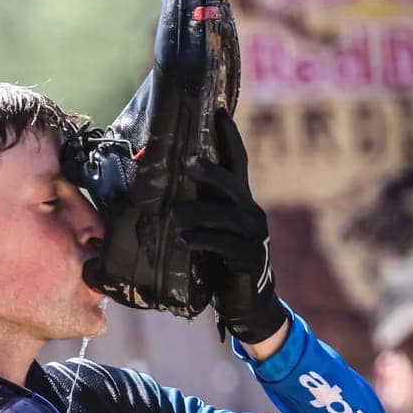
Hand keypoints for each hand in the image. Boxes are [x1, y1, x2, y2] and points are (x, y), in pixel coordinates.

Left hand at [172, 110, 286, 343]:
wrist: (246, 302)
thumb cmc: (219, 263)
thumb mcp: (208, 232)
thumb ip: (193, 210)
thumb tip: (159, 194)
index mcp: (241, 201)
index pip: (238, 162)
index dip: (229, 137)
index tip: (218, 111)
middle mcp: (250, 212)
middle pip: (231, 184)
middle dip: (210, 172)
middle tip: (189, 161)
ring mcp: (252, 234)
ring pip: (224, 215)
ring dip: (197, 213)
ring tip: (173, 215)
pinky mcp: (247, 256)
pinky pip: (223, 244)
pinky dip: (201, 239)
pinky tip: (183, 239)